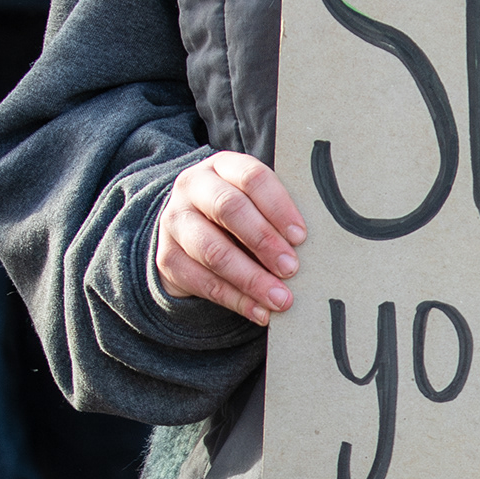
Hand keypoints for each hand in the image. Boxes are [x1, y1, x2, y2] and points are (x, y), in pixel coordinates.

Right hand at [154, 154, 305, 326]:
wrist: (187, 231)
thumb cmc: (239, 215)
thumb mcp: (255, 202)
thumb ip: (277, 214)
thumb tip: (310, 246)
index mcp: (223, 166)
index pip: (252, 178)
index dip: (278, 207)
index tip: (301, 237)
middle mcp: (193, 187)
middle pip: (229, 209)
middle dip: (264, 241)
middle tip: (291, 269)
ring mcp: (176, 222)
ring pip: (213, 251)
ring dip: (252, 279)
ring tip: (281, 299)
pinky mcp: (168, 258)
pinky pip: (203, 282)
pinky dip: (236, 300)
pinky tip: (261, 312)